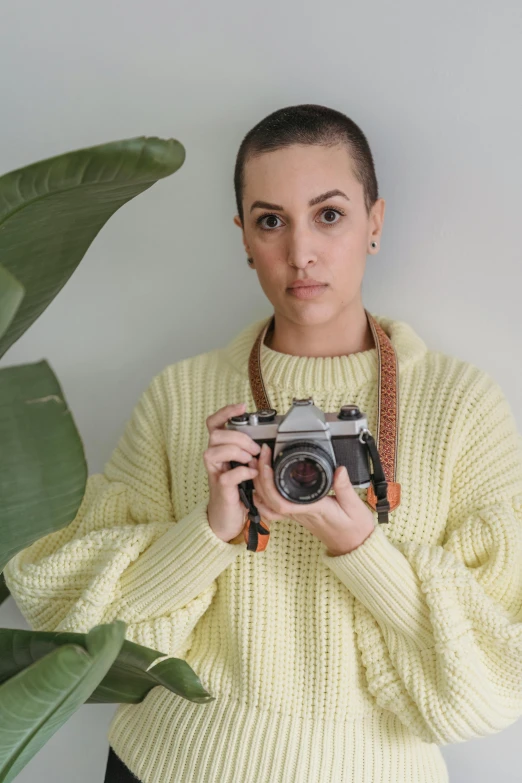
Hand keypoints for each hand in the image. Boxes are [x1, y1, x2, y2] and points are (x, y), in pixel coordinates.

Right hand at [204, 402, 260, 542]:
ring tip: (251, 460)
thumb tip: (268, 441)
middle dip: (238, 437)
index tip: (242, 407)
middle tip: (255, 448)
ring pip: (213, 451)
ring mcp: (215, 474)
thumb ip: (252, 452)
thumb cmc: (239, 489)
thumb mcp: (246, 465)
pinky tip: (252, 474)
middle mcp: (214, 459)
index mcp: (221, 449)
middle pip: (214, 435)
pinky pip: (227, 476)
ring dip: (236, 452)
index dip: (225, 412)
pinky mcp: (221, 490)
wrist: (229, 517)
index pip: (214, 424)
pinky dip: (242, 472)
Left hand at [248, 443, 375, 554]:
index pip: (282, 501)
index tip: (267, 463)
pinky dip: (263, 497)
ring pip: (268, 504)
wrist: (354, 546)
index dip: (269, 483)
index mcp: (312, 509)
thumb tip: (339, 470)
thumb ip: (345, 487)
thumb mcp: (354, 506)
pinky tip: (262, 485)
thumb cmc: (354, 528)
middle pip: (269, 500)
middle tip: (261, 455)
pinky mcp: (297, 515)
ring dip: (258, 485)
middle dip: (260, 476)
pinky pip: (274, 508)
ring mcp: (297, 515)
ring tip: (257, 465)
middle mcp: (300, 513)